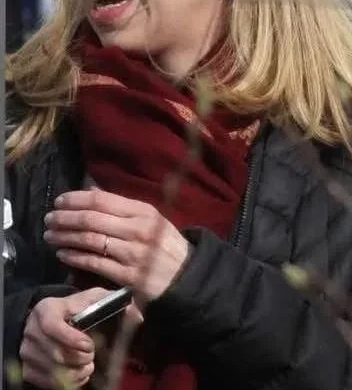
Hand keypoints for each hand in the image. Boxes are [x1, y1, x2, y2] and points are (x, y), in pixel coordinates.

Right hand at [20, 288, 106, 388]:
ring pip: (53, 372)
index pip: (52, 326)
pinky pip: (48, 383)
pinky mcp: (27, 369)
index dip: (72, 339)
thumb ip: (113, 301)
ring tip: (88, 365)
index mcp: (46, 309)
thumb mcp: (93, 298)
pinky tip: (78, 373)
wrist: (51, 320)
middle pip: (56, 354)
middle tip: (91, 355)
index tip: (89, 345)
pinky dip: (68, 382)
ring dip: (76, 372)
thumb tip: (137, 315)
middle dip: (80, 358)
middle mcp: (31, 330)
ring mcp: (26, 351)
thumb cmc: (76, 308)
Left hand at [43, 190, 190, 301]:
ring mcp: (132, 254)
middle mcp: (137, 230)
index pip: (102, 200)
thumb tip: (91, 192)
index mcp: (143, 212)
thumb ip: (122, 206)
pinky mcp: (127, 276)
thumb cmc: (165, 243)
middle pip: (92, 219)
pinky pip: (94, 263)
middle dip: (65, 218)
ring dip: (65, 237)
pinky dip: (74, 257)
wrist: (185, 275)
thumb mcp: (151, 218)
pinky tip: (62, 253)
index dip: (76, 199)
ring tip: (50, 235)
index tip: (59, 201)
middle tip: (49, 219)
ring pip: (89, 241)